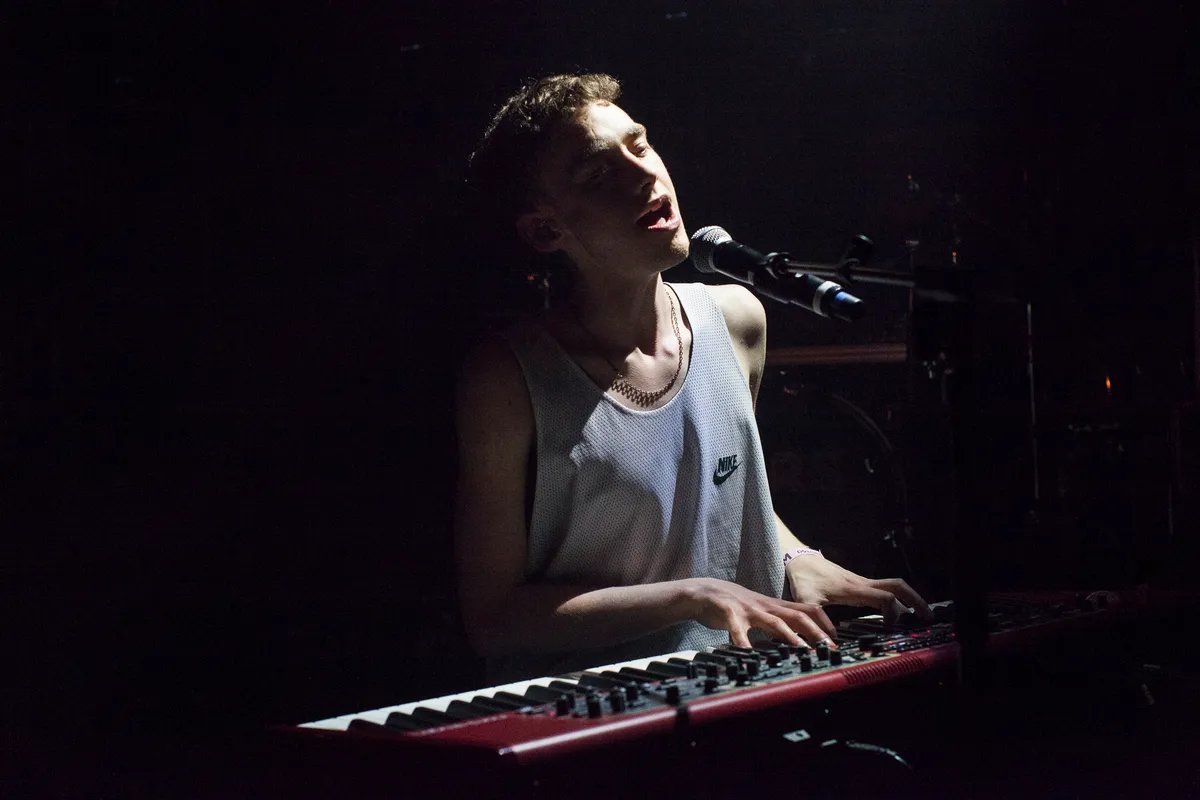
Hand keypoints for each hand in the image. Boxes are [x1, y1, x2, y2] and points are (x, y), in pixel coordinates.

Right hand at [682, 577, 837, 648]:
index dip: (824, 623)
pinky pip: (738, 628)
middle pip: (798, 615)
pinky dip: (743, 642)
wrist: (703, 591)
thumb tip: (798, 640)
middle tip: (830, 648)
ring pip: (775, 621)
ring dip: (791, 636)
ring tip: (803, 650)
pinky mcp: (729, 612)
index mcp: (775, 606)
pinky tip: (747, 654)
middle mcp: (766, 606)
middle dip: (817, 632)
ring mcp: (749, 608)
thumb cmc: (734, 606)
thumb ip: (777, 624)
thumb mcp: (760, 613)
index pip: (808, 610)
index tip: (836, 640)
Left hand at [785, 554, 931, 624]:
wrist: (800, 559)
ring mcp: (862, 582)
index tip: (892, 627)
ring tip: (920, 615)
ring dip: (909, 598)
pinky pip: (885, 588)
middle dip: (915, 600)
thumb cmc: (804, 579)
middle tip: (928, 616)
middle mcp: (862, 583)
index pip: (884, 597)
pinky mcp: (860, 583)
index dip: (894, 611)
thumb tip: (830, 638)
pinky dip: (897, 597)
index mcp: (853, 589)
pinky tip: (899, 610)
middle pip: (897, 586)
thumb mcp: (806, 600)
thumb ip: (817, 619)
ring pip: (893, 585)